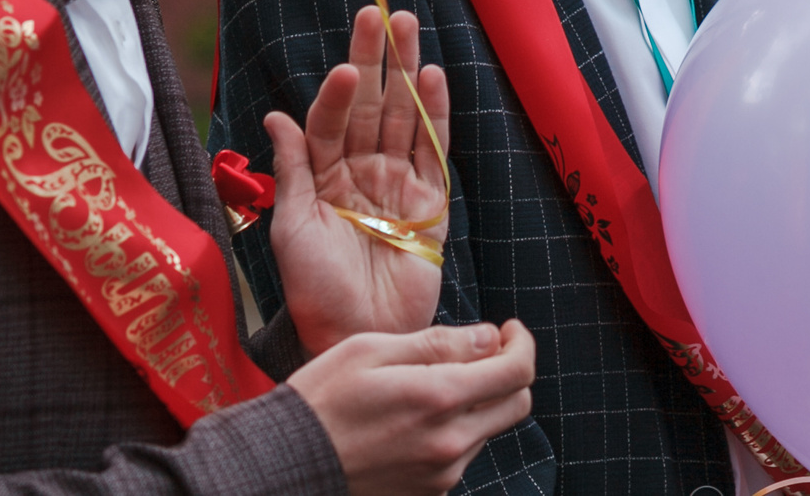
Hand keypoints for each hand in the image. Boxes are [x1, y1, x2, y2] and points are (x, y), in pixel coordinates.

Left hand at [269, 6, 452, 349]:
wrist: (357, 335)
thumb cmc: (315, 289)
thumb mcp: (291, 227)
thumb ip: (292, 169)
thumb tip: (275, 116)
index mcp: (324, 177)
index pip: (332, 120)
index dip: (339, 92)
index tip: (346, 66)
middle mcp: (362, 173)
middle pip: (372, 105)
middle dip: (375, 59)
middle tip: (378, 12)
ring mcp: (398, 185)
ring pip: (404, 117)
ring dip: (406, 72)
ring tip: (407, 27)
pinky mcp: (431, 204)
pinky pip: (434, 151)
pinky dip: (437, 115)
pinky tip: (434, 80)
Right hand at [286, 321, 535, 495]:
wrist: (287, 462)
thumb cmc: (323, 398)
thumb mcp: (373, 349)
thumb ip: (438, 343)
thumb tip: (488, 337)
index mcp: (438, 398)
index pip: (516, 372)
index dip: (521, 343)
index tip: (506, 329)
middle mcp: (450, 442)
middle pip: (518, 403)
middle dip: (511, 370)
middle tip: (485, 349)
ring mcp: (442, 472)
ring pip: (491, 428)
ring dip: (481, 400)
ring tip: (436, 382)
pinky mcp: (430, 490)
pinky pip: (464, 453)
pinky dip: (458, 427)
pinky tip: (420, 414)